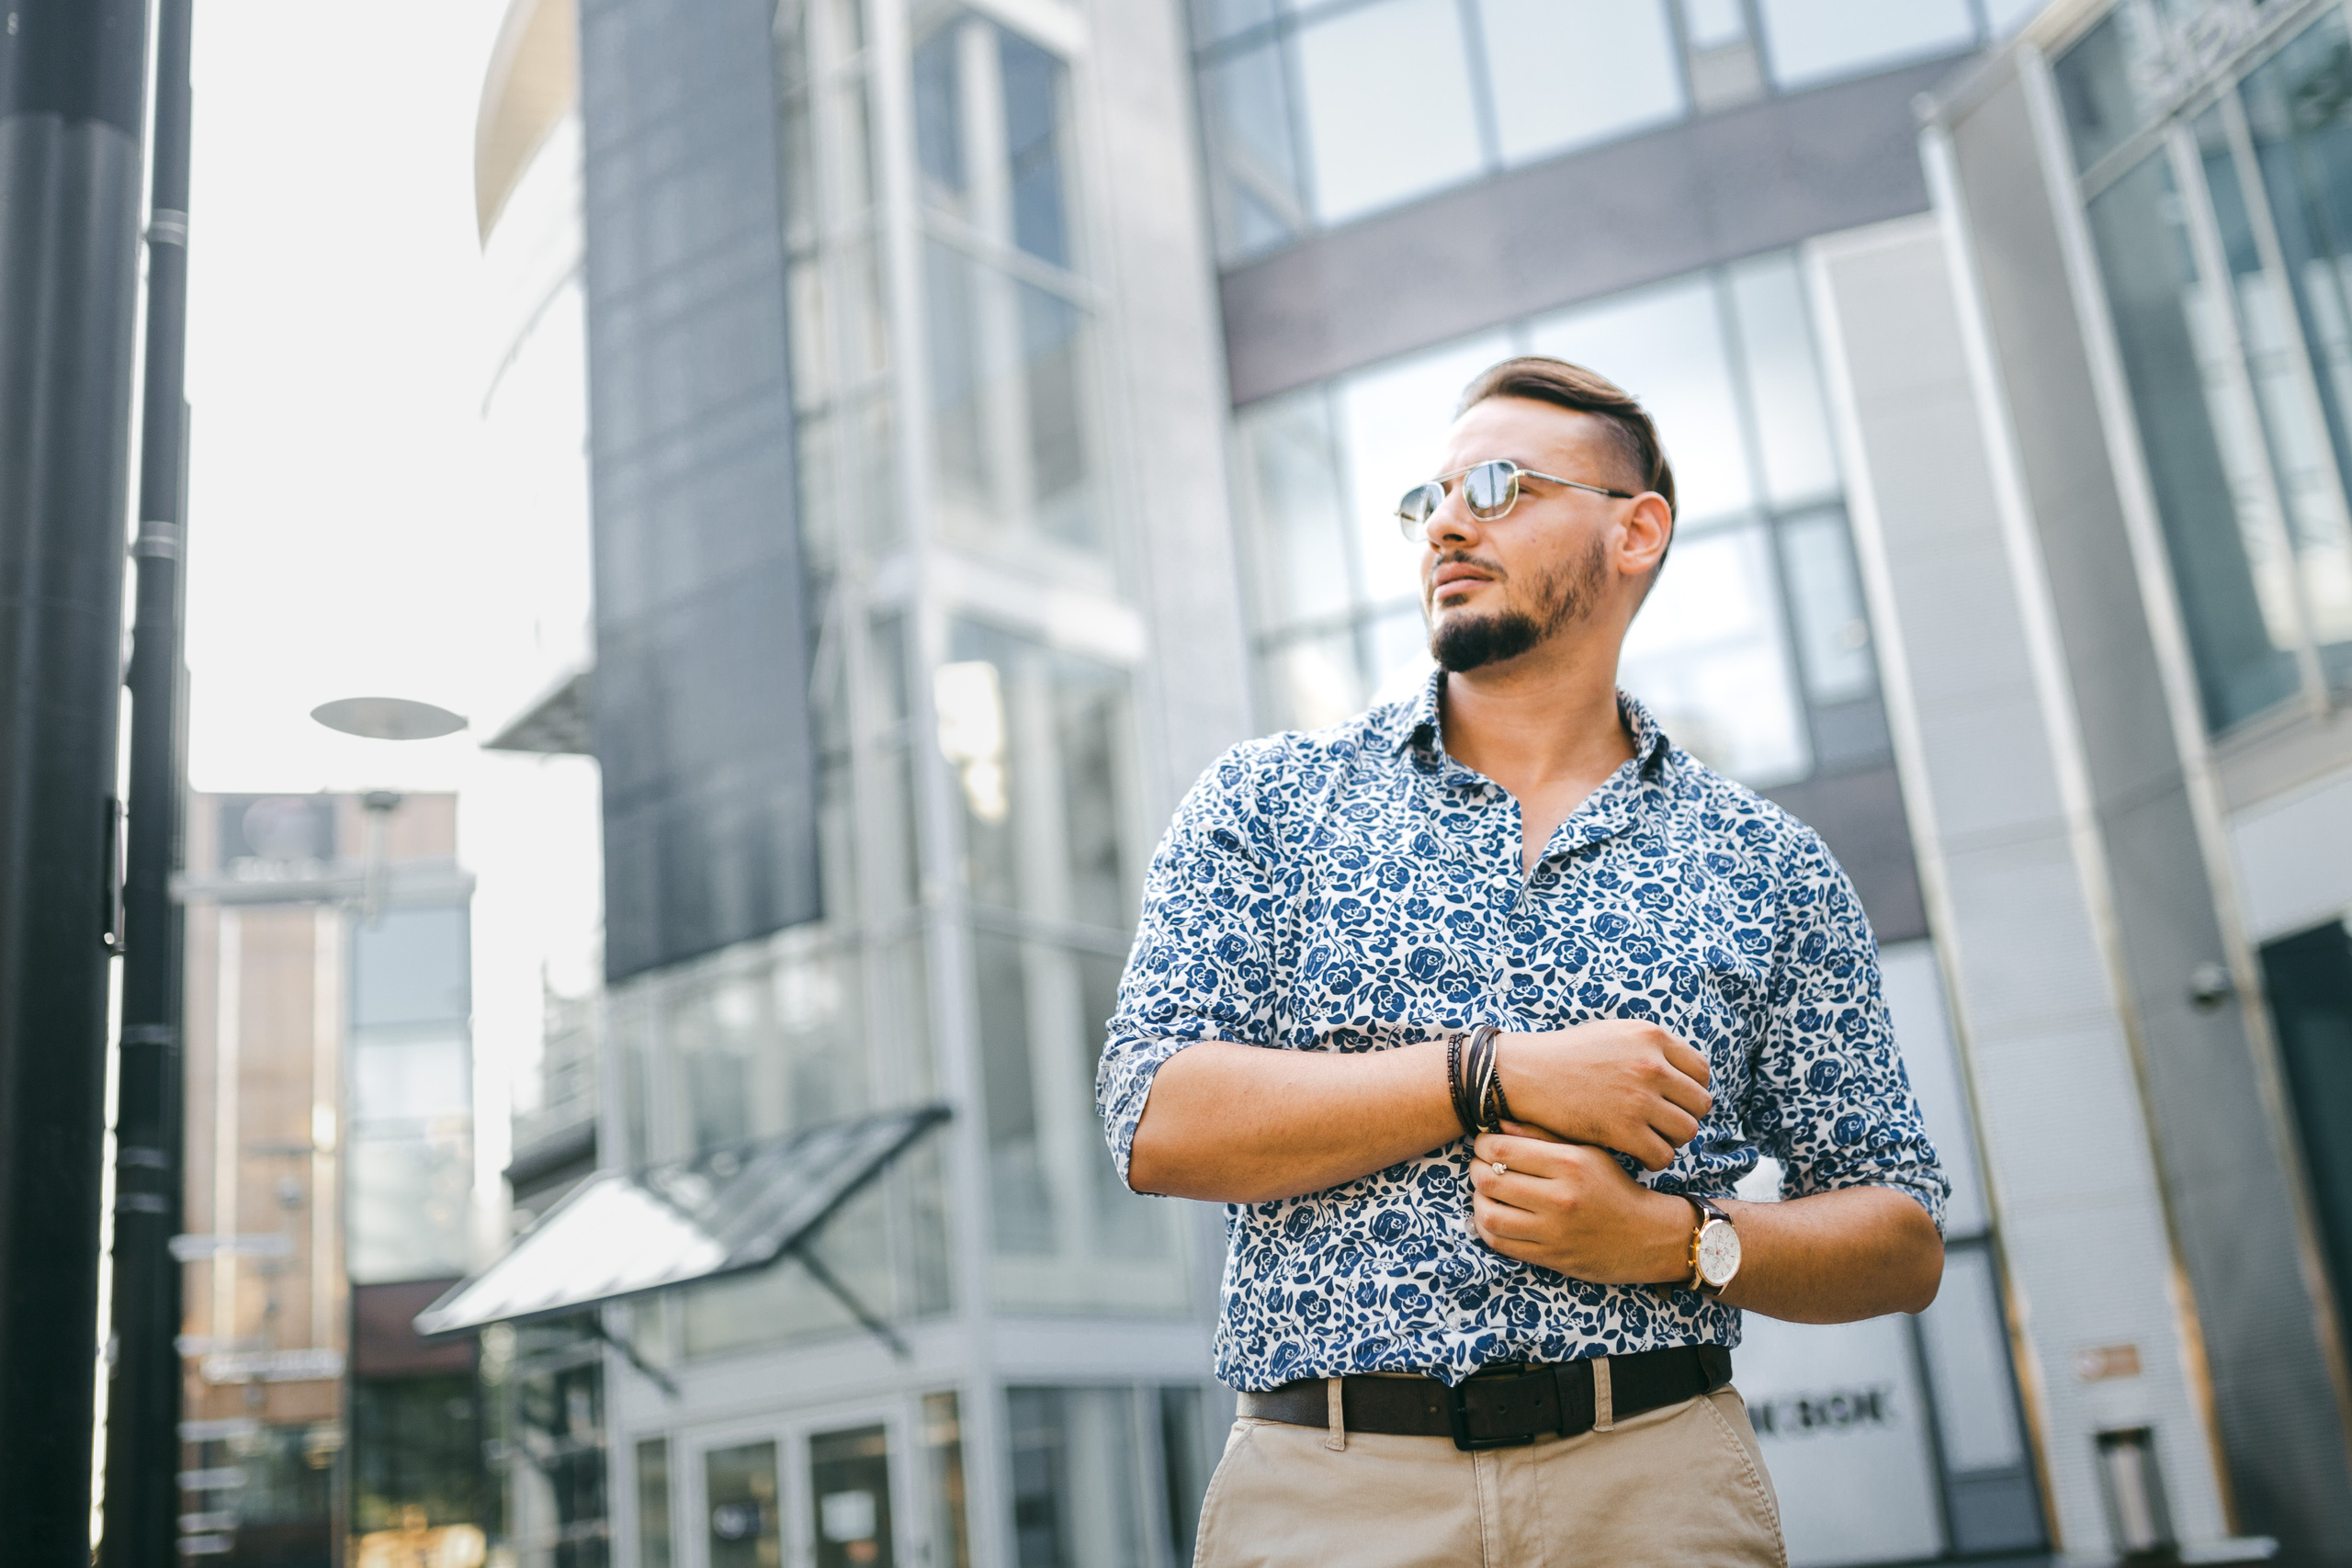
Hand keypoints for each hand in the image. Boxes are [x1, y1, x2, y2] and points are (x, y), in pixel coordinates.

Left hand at [1468, 1125, 1691, 1283]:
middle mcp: (1561, 1197)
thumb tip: (1497, 1123)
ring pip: (1489, 1213)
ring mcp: (1555, 1231)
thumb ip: (1543, 1135)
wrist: (1649, 1235)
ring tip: (1486, 1193)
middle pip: (1489, 1180)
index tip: (1484, 1145)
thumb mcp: (1588, 1151)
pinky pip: (1500, 1243)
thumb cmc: (1615, 1187)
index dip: (1482, 1145)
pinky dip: (1486, 1228)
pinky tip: (1494, 1216)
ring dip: (1478, 1201)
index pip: (1501, 1149)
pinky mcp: (1551, 1257)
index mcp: (1570, 1163)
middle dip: (1475, 1170)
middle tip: (1481, 1167)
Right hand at [1495, 1021, 1712, 1169]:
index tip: (1676, 1100)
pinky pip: (1662, 1154)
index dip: (1692, 1089)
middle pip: (1700, 1103)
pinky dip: (1655, 1159)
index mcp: (1651, 1036)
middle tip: (1665, 1123)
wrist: (1526, 1073)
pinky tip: (1639, 1153)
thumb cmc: (1568, 1055)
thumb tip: (1683, 1072)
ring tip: (1653, 1139)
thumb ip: (1650, 1047)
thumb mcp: (1614, 1033)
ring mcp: (1639, 1098)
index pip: (1701, 1071)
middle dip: (1686, 1115)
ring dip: (1673, 1139)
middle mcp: (1651, 1065)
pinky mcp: (1623, 1129)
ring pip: (1686, 1131)